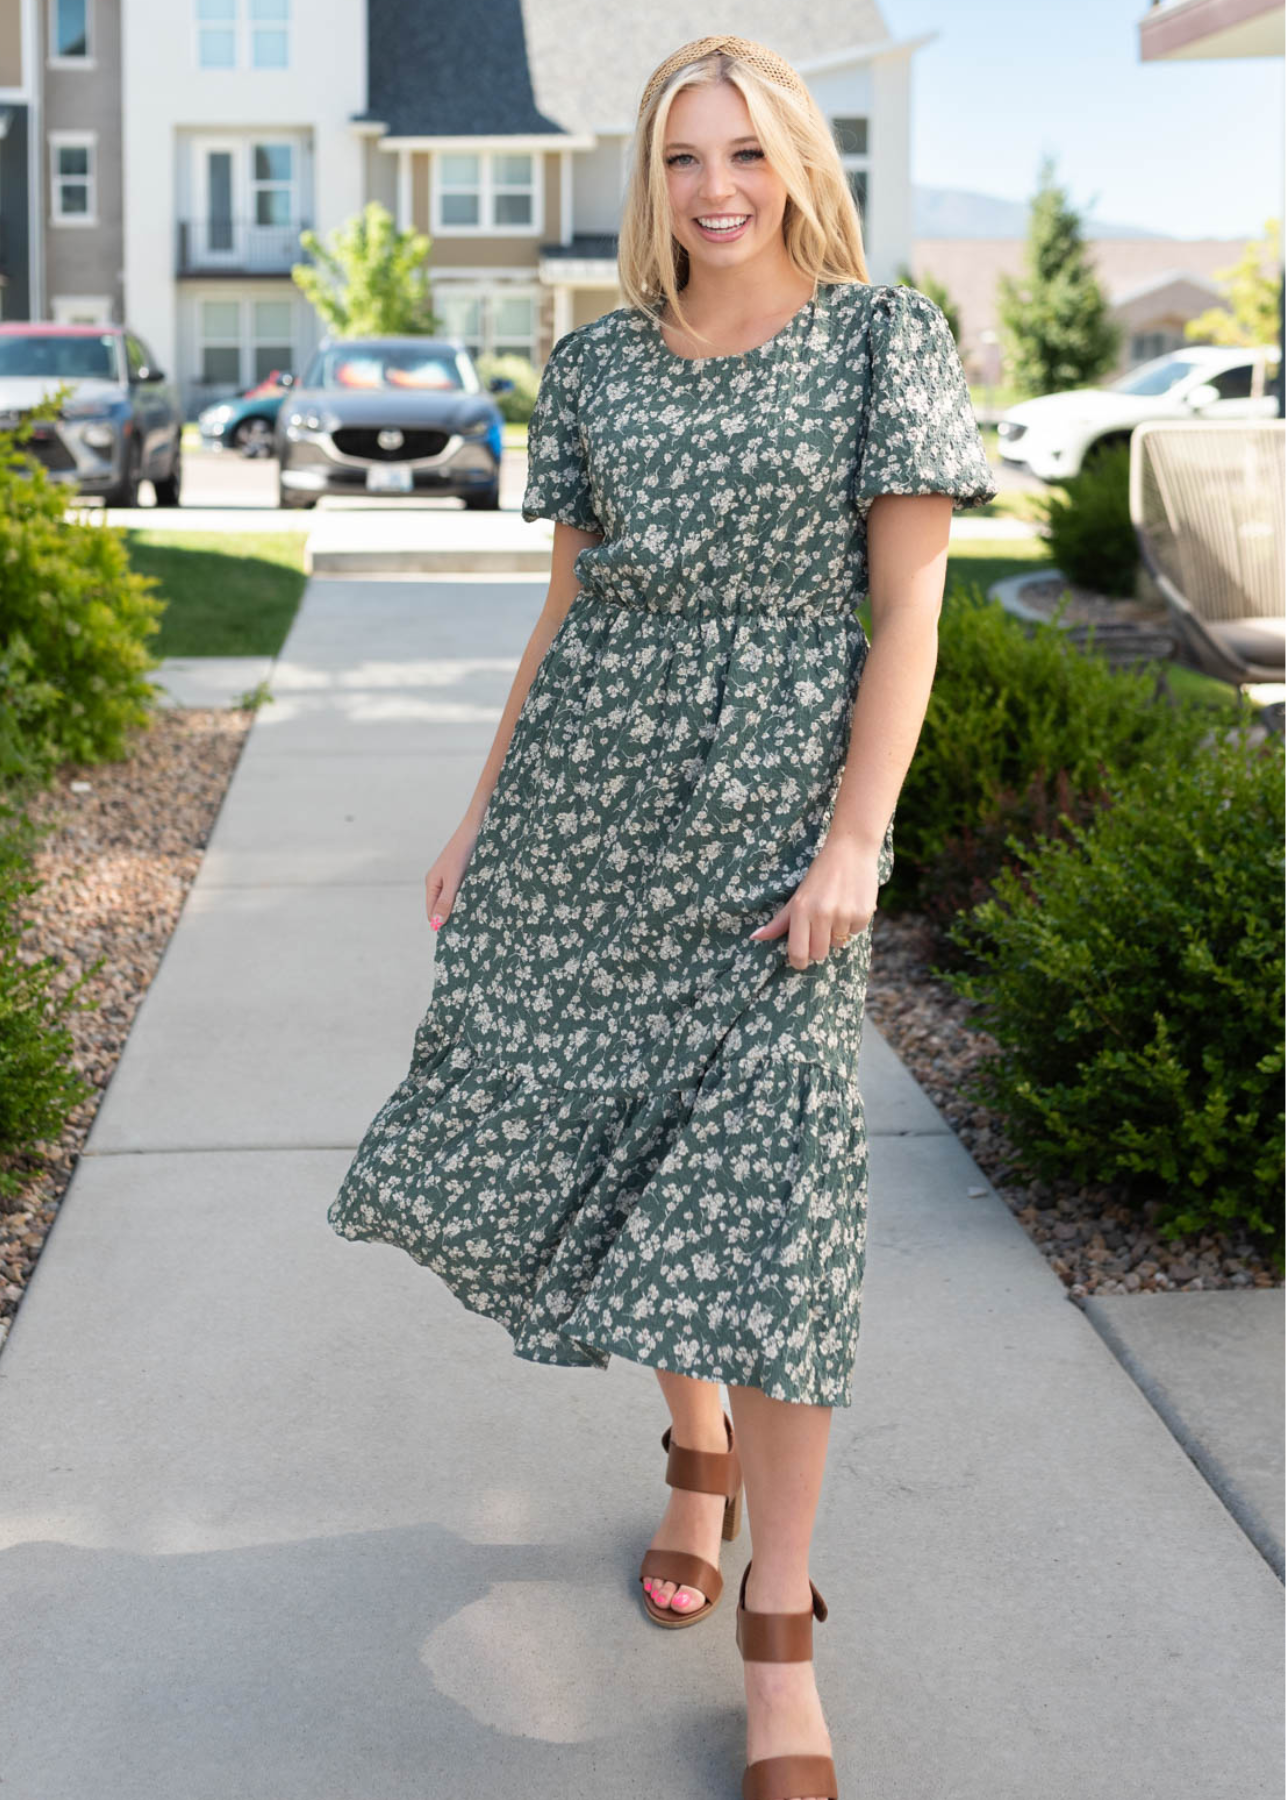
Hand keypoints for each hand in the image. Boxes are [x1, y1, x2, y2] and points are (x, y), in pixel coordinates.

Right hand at [425, 816, 481, 930]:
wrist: (476, 829)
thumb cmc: (462, 852)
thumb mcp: (454, 879)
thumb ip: (446, 900)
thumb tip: (436, 923)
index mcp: (432, 884)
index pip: (431, 913)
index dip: (441, 924)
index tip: (455, 936)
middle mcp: (439, 883)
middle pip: (442, 908)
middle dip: (452, 918)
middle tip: (468, 929)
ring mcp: (451, 880)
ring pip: (454, 902)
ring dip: (462, 909)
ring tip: (475, 918)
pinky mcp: (462, 876)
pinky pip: (463, 894)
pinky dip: (469, 900)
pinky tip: (479, 904)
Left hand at [748, 834, 880, 970]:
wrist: (851, 850)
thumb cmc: (820, 875)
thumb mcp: (797, 896)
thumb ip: (780, 921)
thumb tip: (755, 937)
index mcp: (801, 910)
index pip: (798, 952)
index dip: (798, 961)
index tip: (800, 960)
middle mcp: (822, 914)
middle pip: (819, 954)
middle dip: (819, 946)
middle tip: (820, 927)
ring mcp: (844, 915)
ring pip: (839, 943)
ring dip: (837, 932)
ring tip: (837, 908)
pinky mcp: (863, 913)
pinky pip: (856, 932)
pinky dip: (853, 923)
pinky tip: (850, 904)